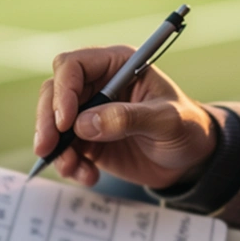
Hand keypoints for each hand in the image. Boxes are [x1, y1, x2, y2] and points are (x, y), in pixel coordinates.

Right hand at [36, 46, 217, 188]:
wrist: (192, 158)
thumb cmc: (187, 127)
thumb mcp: (166, 121)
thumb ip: (129, 118)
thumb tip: (85, 124)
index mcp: (118, 65)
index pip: (74, 66)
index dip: (63, 90)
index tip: (65, 122)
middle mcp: (99, 84)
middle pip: (54, 92)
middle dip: (47, 121)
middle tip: (48, 147)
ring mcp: (90, 111)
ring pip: (53, 123)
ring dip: (57, 148)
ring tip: (73, 168)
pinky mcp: (88, 138)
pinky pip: (64, 149)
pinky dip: (69, 164)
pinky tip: (88, 176)